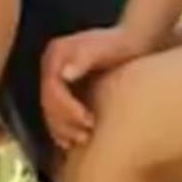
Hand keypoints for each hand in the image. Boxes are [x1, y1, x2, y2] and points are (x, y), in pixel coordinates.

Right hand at [40, 24, 153, 151]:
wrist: (133, 39)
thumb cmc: (121, 43)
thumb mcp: (104, 48)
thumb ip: (83, 59)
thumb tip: (64, 75)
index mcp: (57, 53)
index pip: (52, 87)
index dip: (66, 108)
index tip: (87, 120)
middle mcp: (52, 64)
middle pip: (48, 101)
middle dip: (65, 122)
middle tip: (85, 136)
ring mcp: (57, 76)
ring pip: (50, 110)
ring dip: (63, 128)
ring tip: (83, 140)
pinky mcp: (66, 86)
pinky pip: (57, 111)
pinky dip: (63, 128)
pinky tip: (72, 142)